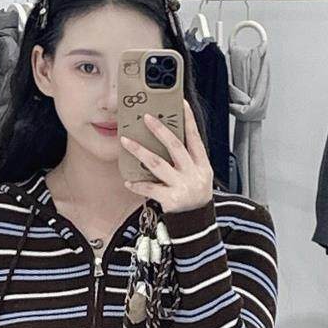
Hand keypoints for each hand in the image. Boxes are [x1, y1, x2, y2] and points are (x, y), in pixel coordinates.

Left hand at [120, 98, 212, 214]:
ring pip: (158, 164)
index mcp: (202, 165)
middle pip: (175, 146)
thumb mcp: (200, 176)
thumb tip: (168, 138)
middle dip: (160, 130)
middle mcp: (193, 173)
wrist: (198, 224)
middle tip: (146, 117)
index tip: (182, 103)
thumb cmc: (196, 197)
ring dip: (140, 152)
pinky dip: (138, 185)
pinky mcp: (171, 199)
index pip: (195, 138)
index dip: (189, 120)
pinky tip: (128, 181)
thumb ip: (188, 159)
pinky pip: (150, 189)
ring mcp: (182, 186)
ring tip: (126, 142)